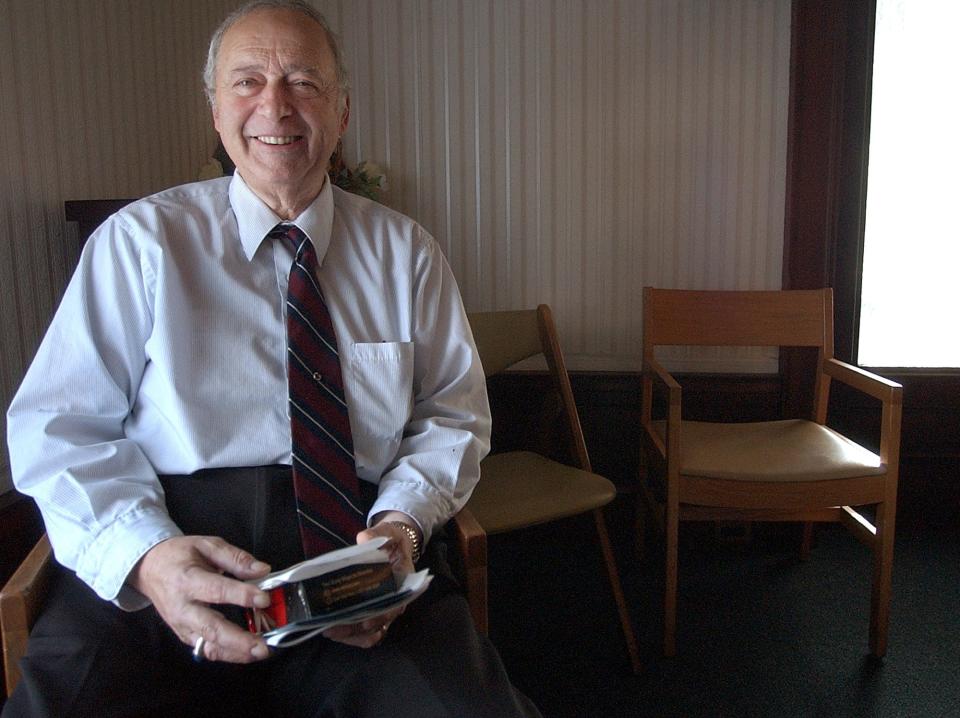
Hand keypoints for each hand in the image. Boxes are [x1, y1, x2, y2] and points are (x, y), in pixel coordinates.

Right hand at [129, 535, 272, 662]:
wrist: (149, 568)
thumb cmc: (179, 555)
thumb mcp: (207, 545)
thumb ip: (235, 558)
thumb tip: (262, 569)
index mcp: (187, 580)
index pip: (217, 590)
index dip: (242, 595)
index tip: (264, 598)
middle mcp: (182, 607)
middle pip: (211, 628)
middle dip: (239, 640)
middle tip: (263, 647)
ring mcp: (181, 625)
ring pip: (208, 646)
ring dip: (235, 653)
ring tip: (259, 653)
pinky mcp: (184, 635)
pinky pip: (205, 649)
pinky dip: (226, 654)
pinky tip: (245, 653)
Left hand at [321, 513, 420, 647]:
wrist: (393, 545)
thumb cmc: (392, 540)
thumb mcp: (388, 532)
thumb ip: (377, 534)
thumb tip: (363, 538)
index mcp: (403, 583)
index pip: (395, 605)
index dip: (381, 616)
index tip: (365, 621)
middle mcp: (396, 601)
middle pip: (379, 625)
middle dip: (356, 630)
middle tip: (332, 628)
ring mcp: (385, 609)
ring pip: (371, 633)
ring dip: (351, 636)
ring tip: (329, 631)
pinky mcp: (374, 612)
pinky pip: (366, 633)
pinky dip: (352, 636)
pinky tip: (335, 632)